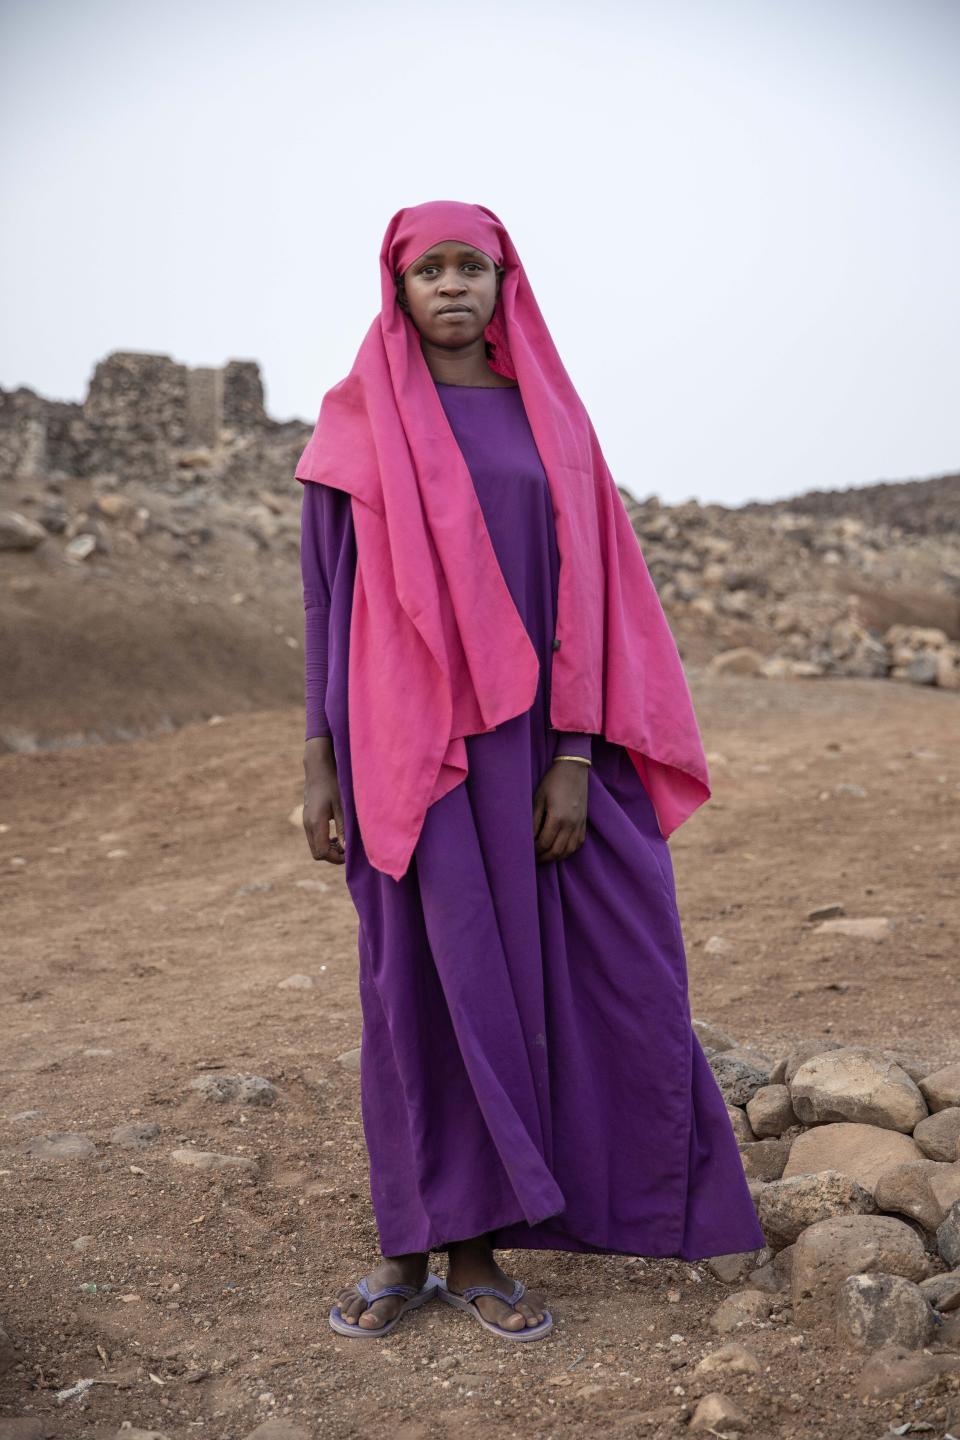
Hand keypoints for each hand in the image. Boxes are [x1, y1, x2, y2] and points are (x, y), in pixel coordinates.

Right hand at [303, 737, 344, 864]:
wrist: (318, 768)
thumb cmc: (333, 783)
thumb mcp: (342, 806)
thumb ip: (343, 828)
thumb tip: (346, 849)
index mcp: (316, 823)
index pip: (322, 853)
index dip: (336, 857)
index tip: (349, 852)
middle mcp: (307, 825)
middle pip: (317, 853)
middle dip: (333, 855)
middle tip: (348, 849)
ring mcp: (305, 822)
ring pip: (315, 846)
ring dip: (329, 848)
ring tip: (344, 841)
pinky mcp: (307, 818)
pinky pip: (314, 838)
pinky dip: (325, 841)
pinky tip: (337, 833)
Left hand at [532, 759, 587, 862]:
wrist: (573, 769)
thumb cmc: (552, 782)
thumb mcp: (538, 799)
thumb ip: (533, 821)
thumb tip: (527, 838)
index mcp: (558, 818)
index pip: (544, 843)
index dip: (534, 850)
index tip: (526, 851)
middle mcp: (571, 824)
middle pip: (556, 851)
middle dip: (543, 858)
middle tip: (533, 859)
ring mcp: (579, 825)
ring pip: (568, 851)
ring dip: (555, 857)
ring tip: (544, 857)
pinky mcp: (584, 823)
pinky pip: (577, 844)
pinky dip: (567, 851)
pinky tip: (559, 850)